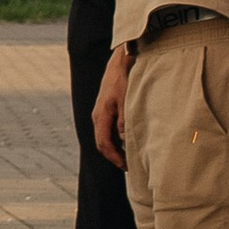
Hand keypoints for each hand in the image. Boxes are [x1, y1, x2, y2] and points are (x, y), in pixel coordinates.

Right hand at [92, 43, 130, 171]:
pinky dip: (116, 138)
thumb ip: (124, 120)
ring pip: (105, 136)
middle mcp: (98, 116)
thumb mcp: (126, 100)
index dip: (115, 158)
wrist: (121, 62)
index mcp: (101, 115)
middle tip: (129, 166)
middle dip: (114, 156)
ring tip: (130, 155)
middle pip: (103, 143)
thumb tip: (123, 139)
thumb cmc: (124, 80)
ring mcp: (101, 112)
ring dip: (116, 147)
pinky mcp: (106, 109)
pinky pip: (108, 129)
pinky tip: (128, 140)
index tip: (126, 166)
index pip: (103, 143)